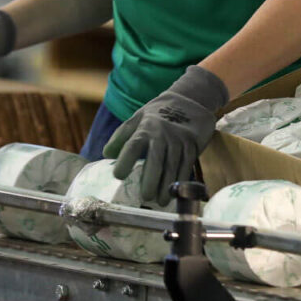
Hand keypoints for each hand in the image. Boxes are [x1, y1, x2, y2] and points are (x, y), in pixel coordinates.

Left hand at [105, 66, 228, 204]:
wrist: (190, 99)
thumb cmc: (158, 113)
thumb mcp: (138, 118)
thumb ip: (121, 136)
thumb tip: (107, 154)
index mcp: (145, 128)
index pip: (133, 145)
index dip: (125, 160)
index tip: (118, 175)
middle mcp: (163, 134)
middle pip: (156, 159)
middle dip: (151, 179)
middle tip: (145, 197)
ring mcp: (179, 139)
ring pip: (173, 165)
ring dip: (167, 185)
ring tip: (160, 201)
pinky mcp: (193, 144)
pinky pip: (187, 164)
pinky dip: (181, 180)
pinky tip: (175, 192)